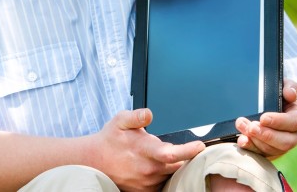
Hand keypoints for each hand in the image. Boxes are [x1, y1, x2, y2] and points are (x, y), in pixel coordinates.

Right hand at [90, 108, 204, 191]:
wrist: (95, 162)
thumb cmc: (110, 139)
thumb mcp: (120, 120)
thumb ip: (136, 116)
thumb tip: (149, 113)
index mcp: (143, 150)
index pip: (171, 154)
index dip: (189, 151)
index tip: (200, 146)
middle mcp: (147, 169)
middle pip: (178, 166)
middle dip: (186, 158)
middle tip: (189, 148)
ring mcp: (147, 183)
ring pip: (171, 174)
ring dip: (174, 166)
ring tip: (166, 155)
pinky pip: (163, 183)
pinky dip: (165, 174)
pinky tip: (157, 165)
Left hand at [235, 78, 296, 158]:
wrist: (266, 102)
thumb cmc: (278, 93)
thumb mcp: (285, 85)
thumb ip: (291, 87)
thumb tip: (290, 94)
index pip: (293, 122)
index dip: (279, 122)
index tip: (263, 118)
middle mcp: (292, 134)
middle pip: (285, 142)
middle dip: (266, 135)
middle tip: (251, 127)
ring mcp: (280, 144)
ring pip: (272, 149)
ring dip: (255, 140)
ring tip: (241, 126)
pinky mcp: (267, 149)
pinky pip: (261, 153)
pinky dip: (250, 147)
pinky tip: (241, 140)